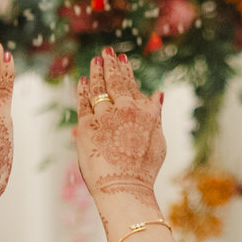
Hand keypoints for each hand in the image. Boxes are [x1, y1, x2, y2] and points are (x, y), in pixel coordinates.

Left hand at [73, 48, 165, 212]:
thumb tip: (157, 94)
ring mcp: (106, 116)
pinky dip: (83, 90)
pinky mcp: (87, 125)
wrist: (125, 188)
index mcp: (145, 112)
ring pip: (99, 87)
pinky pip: (84, 102)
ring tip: (95, 60)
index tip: (122, 61)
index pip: (132, 86)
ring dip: (97, 71)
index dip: (126, 72)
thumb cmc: (143, 171)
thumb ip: (156, 115)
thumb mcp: (158, 141)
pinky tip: (83, 81)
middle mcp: (126, 109)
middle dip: (111, 64)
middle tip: (107, 52)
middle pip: (116, 81)